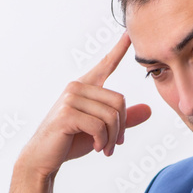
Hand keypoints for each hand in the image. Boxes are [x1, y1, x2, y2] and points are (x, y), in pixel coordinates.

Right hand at [5, 33, 151, 192]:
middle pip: (119, 101)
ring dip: (112, 138)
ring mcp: (70, 99)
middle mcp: (76, 87)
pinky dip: (103, 141)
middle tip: (115, 144)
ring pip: (111, 116)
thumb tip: (149, 110)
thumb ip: (123, 119)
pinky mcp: (67, 114)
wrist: (43, 158)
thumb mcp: (102, 129)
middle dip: (121, 127)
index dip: (119, 49)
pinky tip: (96, 148)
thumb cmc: (69, 142)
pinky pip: (99, 126)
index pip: (106, 65)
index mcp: (84, 87)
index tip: (129, 34)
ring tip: (105, 149)